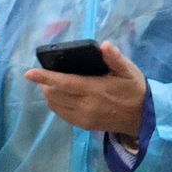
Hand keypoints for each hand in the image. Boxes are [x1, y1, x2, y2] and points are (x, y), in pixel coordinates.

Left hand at [25, 40, 147, 137]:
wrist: (142, 118)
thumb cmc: (134, 90)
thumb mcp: (129, 71)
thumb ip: (115, 58)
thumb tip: (105, 45)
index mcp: (95, 89)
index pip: (65, 83)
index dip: (46, 77)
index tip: (29, 73)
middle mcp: (86, 106)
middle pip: (55, 95)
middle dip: (45, 83)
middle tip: (44, 74)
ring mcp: (84, 117)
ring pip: (56, 105)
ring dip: (49, 93)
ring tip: (50, 84)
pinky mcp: (84, 125)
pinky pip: (62, 114)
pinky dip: (56, 104)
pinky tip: (59, 96)